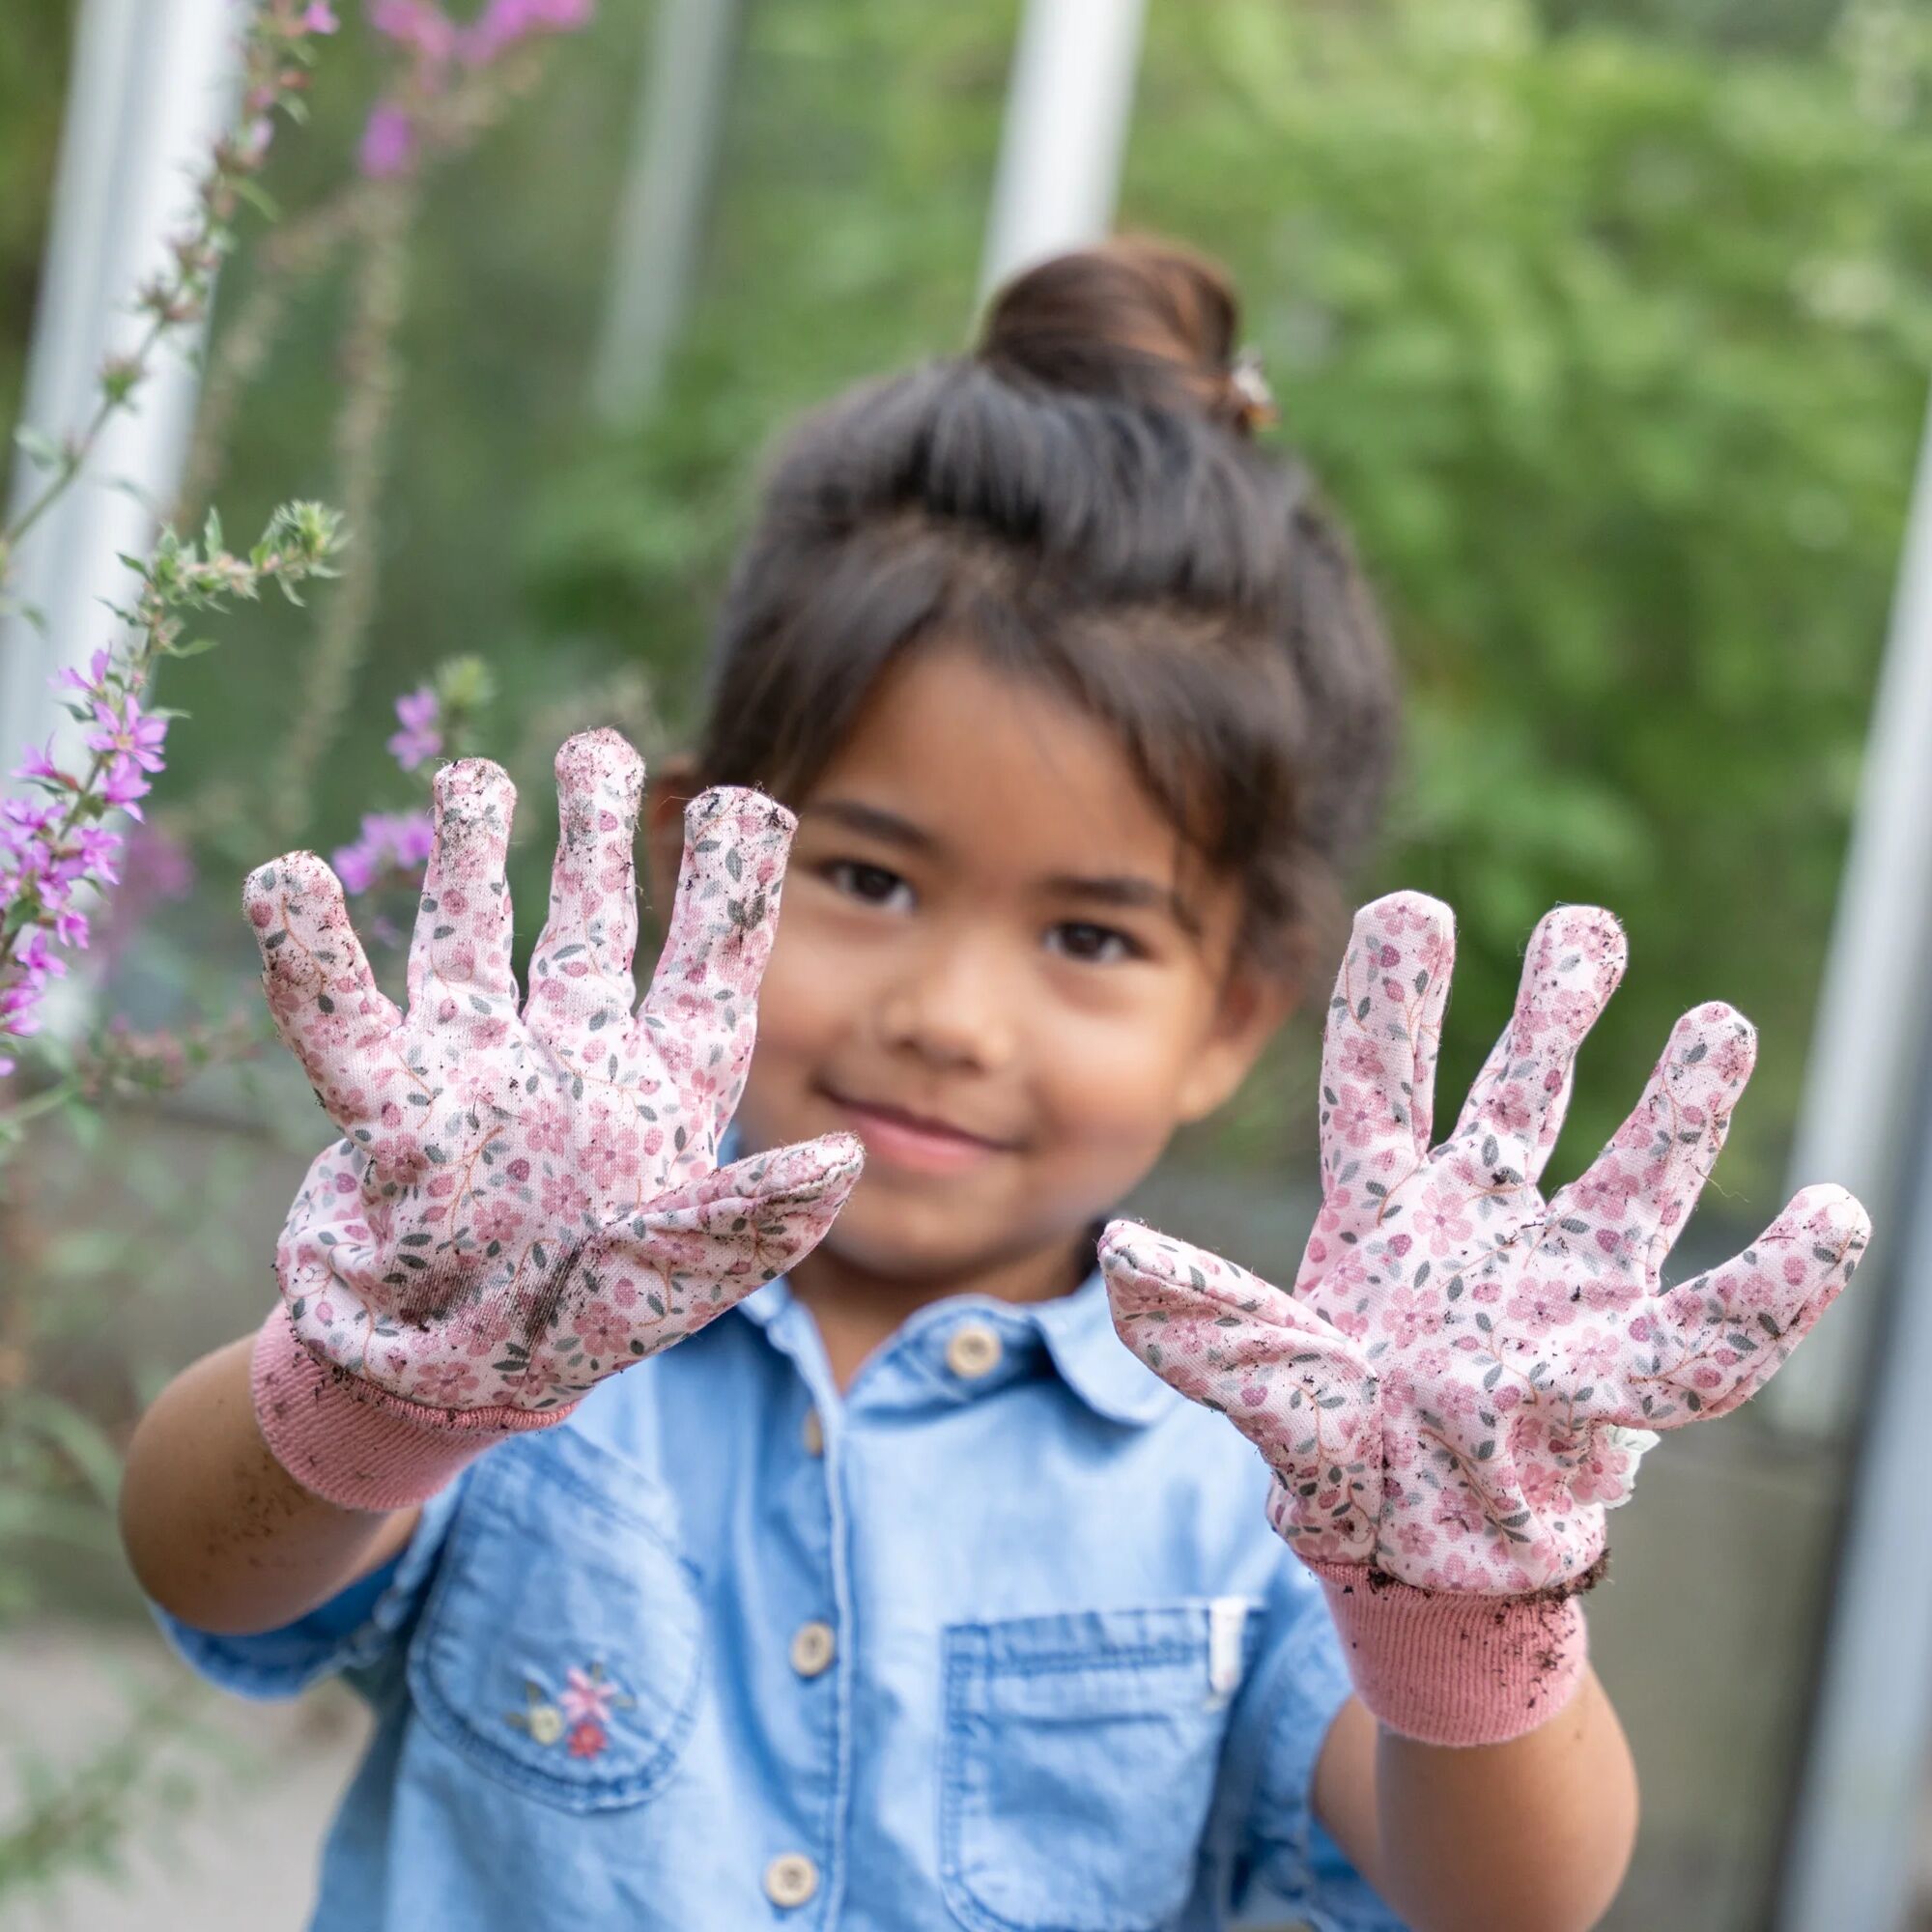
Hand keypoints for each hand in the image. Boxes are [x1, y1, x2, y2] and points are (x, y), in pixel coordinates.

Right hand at [246, 729, 859, 1505]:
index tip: (747, 801)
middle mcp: (573, 1068)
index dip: (727, 892)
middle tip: (597, 746)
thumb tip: (845, 1162)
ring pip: (475, 946)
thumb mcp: (682, 1278)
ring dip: (471, 863)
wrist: (448, 1389)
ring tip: (474, 775)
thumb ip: (753, 1219)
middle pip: (590, 933)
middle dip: (594, 840)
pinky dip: (311, 957)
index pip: (706, 975)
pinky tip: (285, 879)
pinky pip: (342, 1021)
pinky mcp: (391, 1112)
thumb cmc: (581, 1331)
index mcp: (660, 1098)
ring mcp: (481, 1079)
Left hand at [1105, 894, 1865, 1596]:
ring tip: (1719, 1022)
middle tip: (1588, 925)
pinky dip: (1775, 1280)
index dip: (1393, 999)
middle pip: (1516, 1094)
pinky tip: (1829, 1221)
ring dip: (1677, 1101)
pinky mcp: (1619, 1352)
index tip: (1413, 906)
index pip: (1380, 1082)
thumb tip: (1123, 1258)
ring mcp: (1553, 1280)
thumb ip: (1210, 1327)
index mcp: (1378, 1217)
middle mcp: (1473, 1226)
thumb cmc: (1338, 1469)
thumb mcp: (1270, 1389)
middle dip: (1552, 1012)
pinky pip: (1711, 1318)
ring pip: (1625, 1169)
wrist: (1417, 1564)